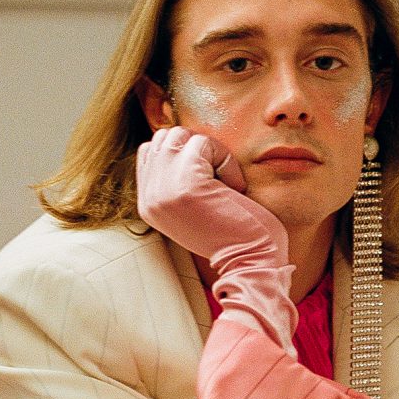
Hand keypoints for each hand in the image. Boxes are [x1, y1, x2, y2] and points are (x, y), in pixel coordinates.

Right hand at [135, 127, 293, 344]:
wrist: (250, 262)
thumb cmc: (232, 233)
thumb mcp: (193, 208)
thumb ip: (175, 180)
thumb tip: (181, 142)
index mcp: (148, 204)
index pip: (149, 151)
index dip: (182, 153)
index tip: (207, 180)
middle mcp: (149, 197)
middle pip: (164, 138)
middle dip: (196, 148)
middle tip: (218, 178)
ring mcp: (163, 190)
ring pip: (181, 135)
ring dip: (210, 151)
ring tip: (224, 182)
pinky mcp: (185, 185)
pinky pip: (203, 144)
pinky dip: (225, 159)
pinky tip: (234, 188)